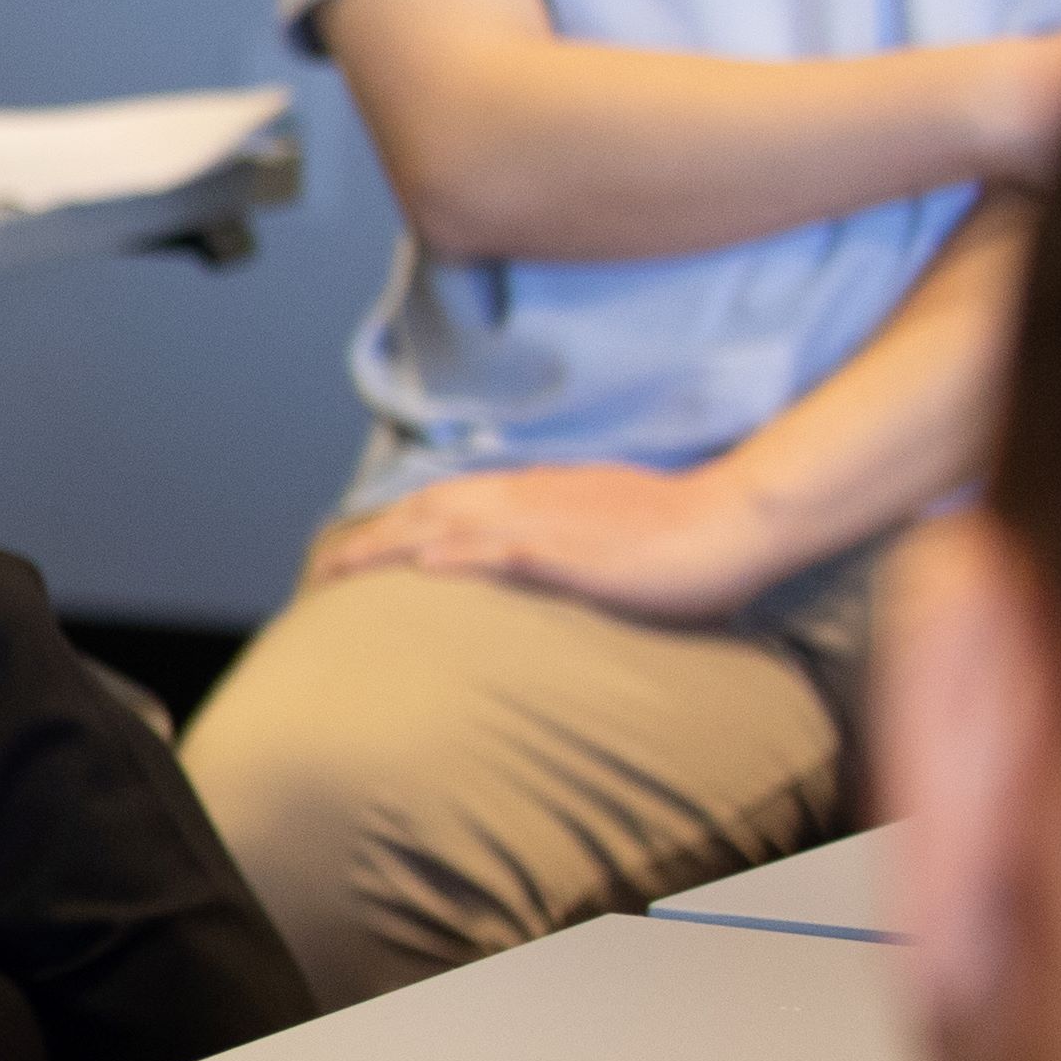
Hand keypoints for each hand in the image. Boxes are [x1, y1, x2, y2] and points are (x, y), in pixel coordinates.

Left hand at [304, 460, 782, 625]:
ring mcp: (550, 523)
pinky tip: (425, 567)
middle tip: (325, 569)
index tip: (358, 546)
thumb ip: (560, 537)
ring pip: (452, 525)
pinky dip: (463, 555)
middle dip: (373, 537)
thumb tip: (530, 559)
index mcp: (538, 492)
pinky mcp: (576, 553)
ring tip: (343, 568)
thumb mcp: (604, 526)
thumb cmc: (680, 530)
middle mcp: (531, 498)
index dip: (397, 521)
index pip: (448, 500)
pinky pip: (508, 550)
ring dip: (392, 545)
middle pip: (431, 509)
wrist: (734, 521)